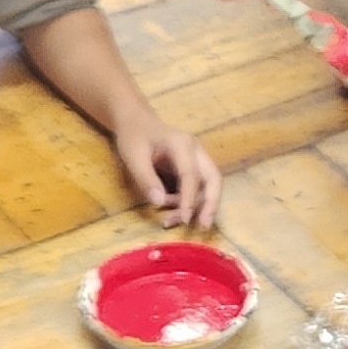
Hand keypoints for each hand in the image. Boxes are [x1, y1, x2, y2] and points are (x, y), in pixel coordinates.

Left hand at [111, 105, 222, 225]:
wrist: (136, 122)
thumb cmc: (134, 136)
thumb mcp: (133, 157)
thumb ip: (146, 179)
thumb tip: (160, 203)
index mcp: (182, 145)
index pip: (191, 174)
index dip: (190, 198)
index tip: (185, 218)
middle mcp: (196, 151)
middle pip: (214, 179)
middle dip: (211, 204)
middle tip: (203, 226)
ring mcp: (197, 159)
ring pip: (208, 186)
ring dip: (196, 206)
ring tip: (171, 221)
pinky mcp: (193, 168)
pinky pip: (197, 188)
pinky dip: (188, 202)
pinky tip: (171, 211)